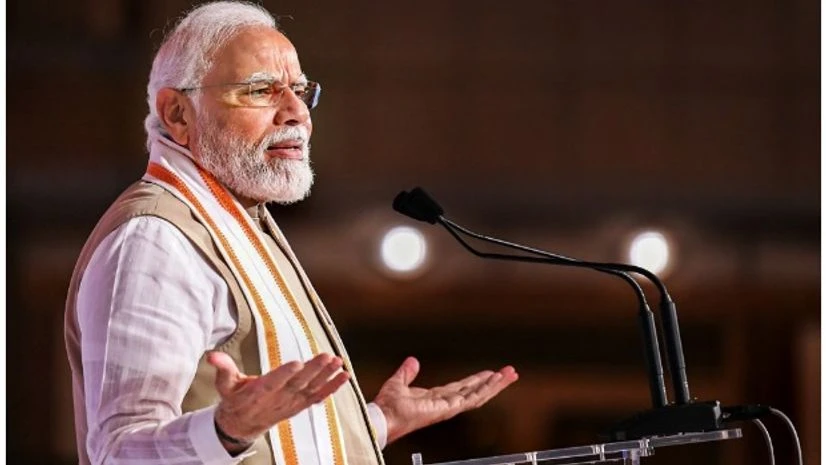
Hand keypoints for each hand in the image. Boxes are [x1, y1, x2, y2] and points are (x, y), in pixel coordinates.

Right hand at [207, 351, 348, 451]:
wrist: (243, 425)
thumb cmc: (235, 399)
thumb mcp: (225, 385)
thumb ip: (223, 369)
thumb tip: (212, 355)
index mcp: (258, 393)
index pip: (271, 383)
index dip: (284, 374)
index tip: (296, 363)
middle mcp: (277, 399)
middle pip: (297, 384)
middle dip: (313, 371)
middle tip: (326, 356)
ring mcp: (291, 403)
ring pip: (311, 389)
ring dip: (326, 377)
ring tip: (338, 362)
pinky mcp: (300, 405)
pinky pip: (318, 397)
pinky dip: (333, 388)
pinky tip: (344, 376)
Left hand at [373, 357, 517, 442]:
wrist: (384, 417)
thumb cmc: (387, 406)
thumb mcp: (398, 383)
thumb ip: (407, 373)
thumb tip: (413, 361)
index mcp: (436, 398)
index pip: (462, 388)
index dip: (477, 380)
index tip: (490, 373)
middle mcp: (446, 404)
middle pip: (475, 391)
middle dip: (493, 383)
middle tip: (510, 372)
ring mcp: (450, 408)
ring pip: (479, 395)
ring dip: (496, 385)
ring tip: (511, 374)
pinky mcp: (449, 409)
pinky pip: (472, 398)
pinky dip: (486, 388)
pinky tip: (496, 380)